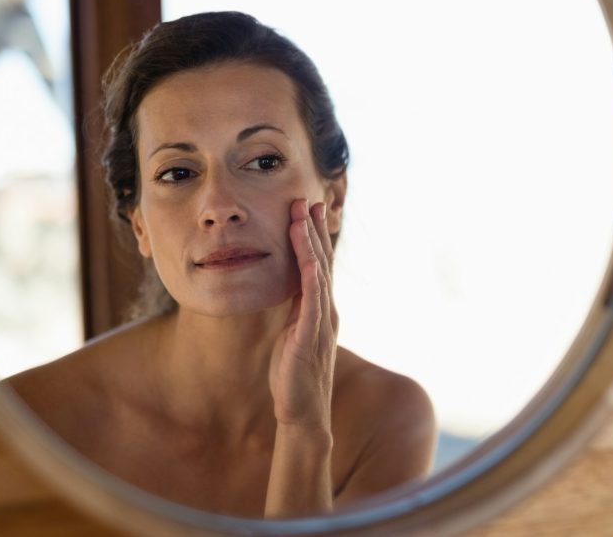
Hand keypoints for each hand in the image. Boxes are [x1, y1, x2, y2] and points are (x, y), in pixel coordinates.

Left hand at [269, 199, 338, 430]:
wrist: (303, 413)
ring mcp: (321, 322)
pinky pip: (312, 299)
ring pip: (319, 274)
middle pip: (322, 262)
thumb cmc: (292, 377)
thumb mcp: (292, 335)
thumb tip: (287, 291)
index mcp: (320, 310)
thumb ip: (294, 312)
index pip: (318, 266)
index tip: (307, 210)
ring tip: (303, 216)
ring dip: (311, 243)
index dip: (313, 238)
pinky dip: (312, 275)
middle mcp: (326, 311)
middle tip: (308, 199)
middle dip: (314, 230)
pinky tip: (309, 256)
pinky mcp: (311, 336)